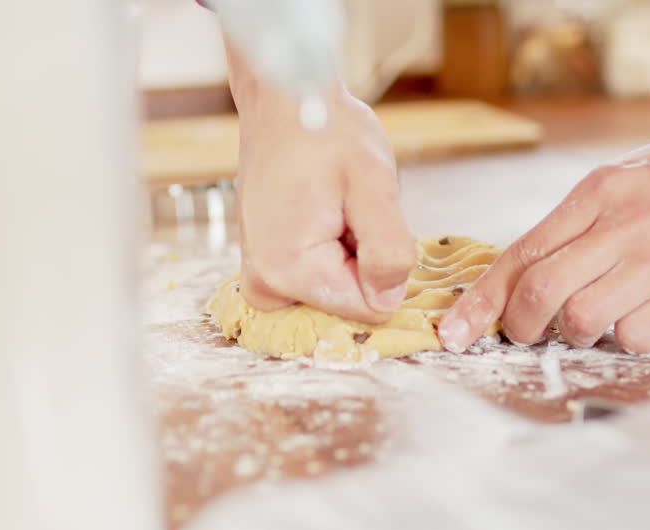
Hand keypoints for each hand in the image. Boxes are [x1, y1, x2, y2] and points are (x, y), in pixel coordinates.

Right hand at [232, 83, 416, 323]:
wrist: (285, 100)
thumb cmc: (326, 130)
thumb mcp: (373, 184)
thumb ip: (388, 250)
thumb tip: (388, 302)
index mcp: (288, 271)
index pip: (369, 308)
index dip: (385, 266)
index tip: (365, 220)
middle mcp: (265, 285)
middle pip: (349, 303)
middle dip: (364, 261)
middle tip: (349, 209)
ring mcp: (261, 278)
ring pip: (337, 292)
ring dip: (349, 254)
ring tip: (334, 206)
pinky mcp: (265, 268)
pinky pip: (318, 279)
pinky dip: (332, 251)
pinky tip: (324, 212)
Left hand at [437, 111, 649, 353]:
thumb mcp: (639, 175)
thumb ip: (589, 218)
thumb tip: (536, 268)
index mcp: (602, 191)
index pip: (520, 252)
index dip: (481, 300)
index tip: (455, 330)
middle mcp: (623, 223)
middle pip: (537, 292)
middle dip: (518, 326)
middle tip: (526, 335)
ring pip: (579, 318)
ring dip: (573, 335)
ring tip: (594, 325)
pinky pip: (635, 337)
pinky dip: (625, 342)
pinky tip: (642, 324)